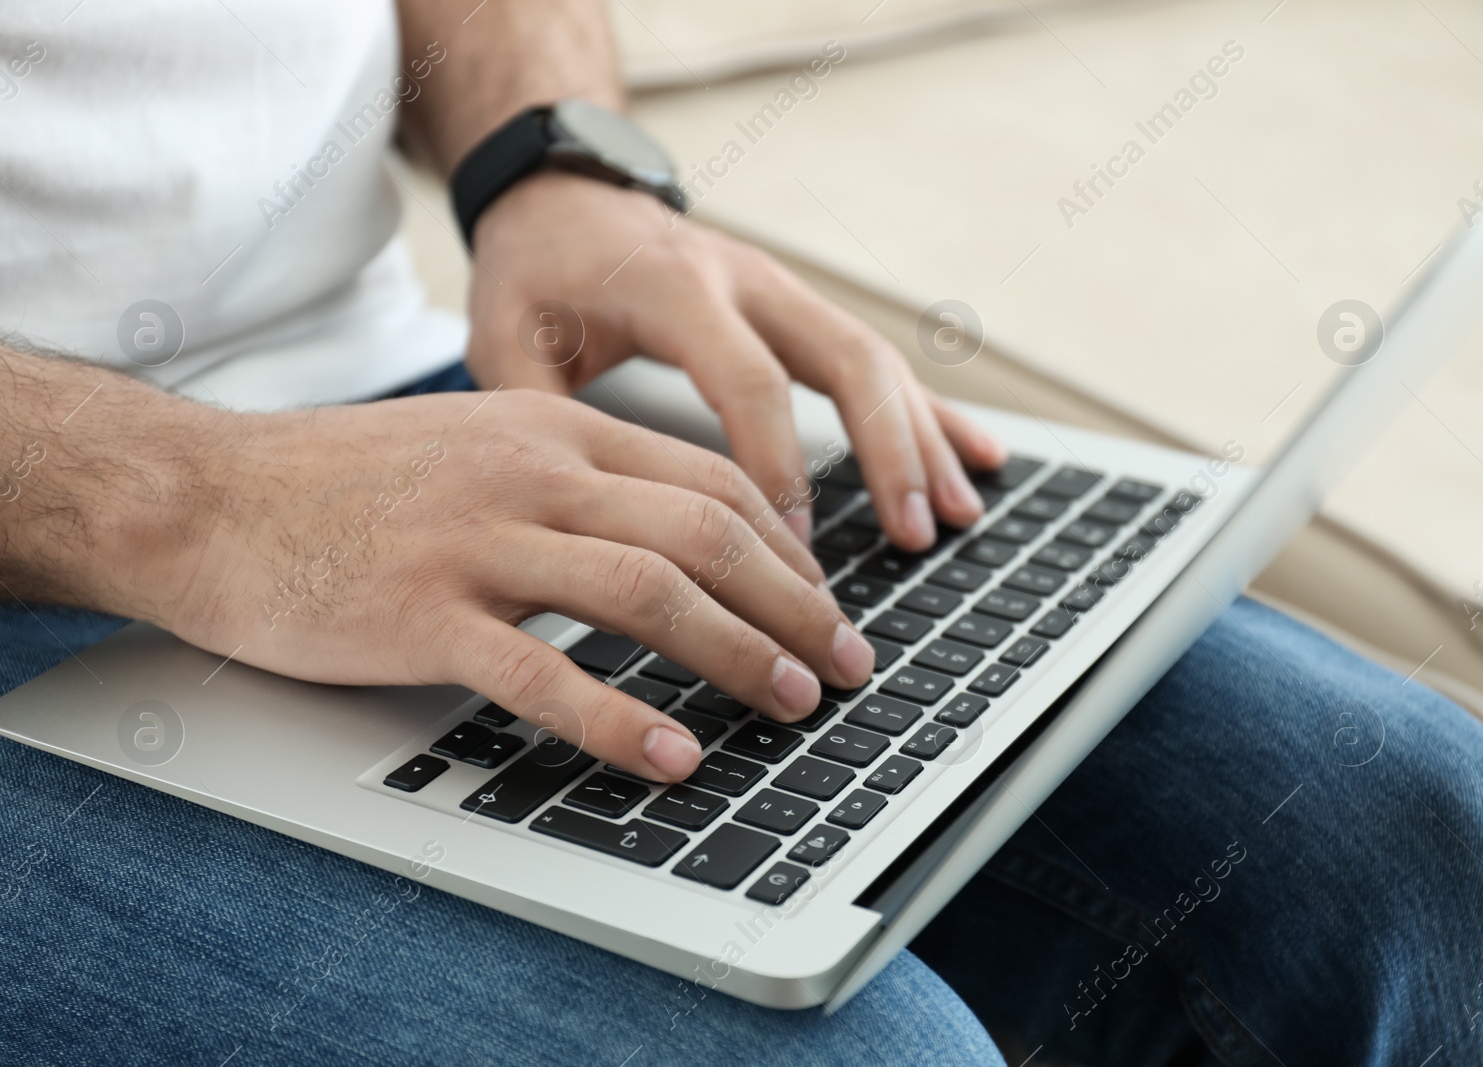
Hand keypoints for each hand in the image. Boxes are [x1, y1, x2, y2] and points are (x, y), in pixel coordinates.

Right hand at [161, 389, 875, 780]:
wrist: (205, 495)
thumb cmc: (342, 481)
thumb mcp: (475, 447)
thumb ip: (569, 479)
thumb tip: (667, 539)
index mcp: (552, 428)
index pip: (708, 481)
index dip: (788, 548)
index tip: (822, 601)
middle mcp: (529, 472)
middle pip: (704, 533)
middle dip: (795, 604)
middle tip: (844, 664)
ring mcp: (476, 540)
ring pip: (647, 592)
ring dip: (738, 653)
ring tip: (793, 703)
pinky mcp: (422, 614)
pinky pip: (543, 671)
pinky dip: (620, 719)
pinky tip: (671, 757)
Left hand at [463, 172, 1006, 549]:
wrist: (565, 193)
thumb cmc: (534, 270)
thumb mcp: (505, 336)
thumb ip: (540, 419)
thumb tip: (581, 522)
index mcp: (676, 288)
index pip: (750, 383)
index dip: (780, 470)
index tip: (796, 553)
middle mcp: (748, 280)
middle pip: (848, 359)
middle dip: (889, 453)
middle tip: (912, 537)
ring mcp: (784, 290)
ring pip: (878, 359)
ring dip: (922, 440)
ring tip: (955, 517)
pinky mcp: (801, 308)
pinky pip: (880, 359)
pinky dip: (930, 413)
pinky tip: (978, 459)